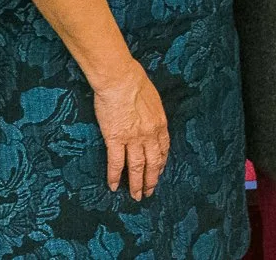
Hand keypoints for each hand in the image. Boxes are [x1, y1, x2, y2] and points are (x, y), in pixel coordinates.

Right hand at [92, 62, 170, 199]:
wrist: (121, 79)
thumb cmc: (135, 82)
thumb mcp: (153, 98)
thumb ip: (152, 113)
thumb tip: (149, 118)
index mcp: (160, 124)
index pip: (163, 149)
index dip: (161, 163)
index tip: (159, 171)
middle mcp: (149, 135)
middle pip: (152, 163)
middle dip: (151, 179)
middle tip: (149, 192)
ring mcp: (132, 139)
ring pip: (136, 167)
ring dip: (136, 184)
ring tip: (136, 196)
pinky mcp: (115, 139)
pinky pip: (115, 163)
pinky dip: (114, 176)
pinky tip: (113, 186)